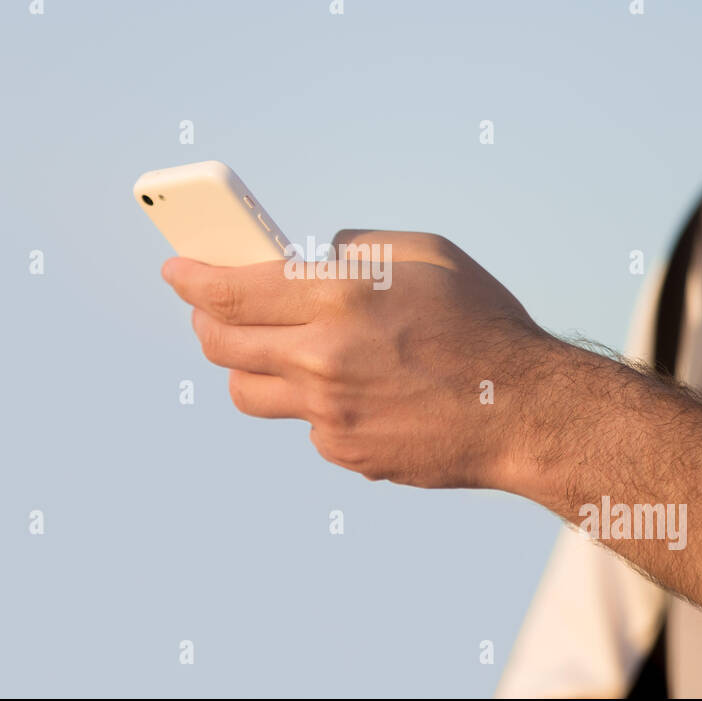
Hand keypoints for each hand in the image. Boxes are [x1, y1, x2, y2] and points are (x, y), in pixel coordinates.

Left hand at [161, 231, 558, 489]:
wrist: (526, 412)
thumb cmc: (481, 322)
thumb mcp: (422, 253)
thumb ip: (350, 249)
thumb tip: (301, 256)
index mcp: (338, 296)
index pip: (229, 290)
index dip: (191, 279)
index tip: (176, 271)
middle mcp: (322, 357)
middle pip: (220, 344)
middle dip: (204, 320)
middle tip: (208, 308)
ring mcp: (329, 413)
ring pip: (246, 391)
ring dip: (245, 364)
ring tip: (270, 347)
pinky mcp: (343, 451)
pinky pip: (301, 421)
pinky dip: (310, 399)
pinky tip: (348, 386)